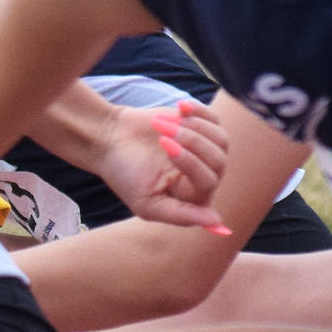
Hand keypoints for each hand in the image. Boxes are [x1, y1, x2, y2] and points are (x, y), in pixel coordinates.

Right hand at [97, 100, 231, 232]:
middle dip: (191, 142)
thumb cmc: (124, 174)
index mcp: (192, 199)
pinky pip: (214, 119)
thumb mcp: (147, 204)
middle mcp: (204, 177)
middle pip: (219, 160)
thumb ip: (181, 216)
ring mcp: (205, 151)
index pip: (208, 182)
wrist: (111, 138)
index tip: (164, 145)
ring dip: (194, 127)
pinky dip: (198, 111)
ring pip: (221, 139)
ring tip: (163, 123)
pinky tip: (179, 108)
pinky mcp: (202, 128)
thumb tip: (217, 223)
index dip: (189, 163)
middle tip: (162, 134)